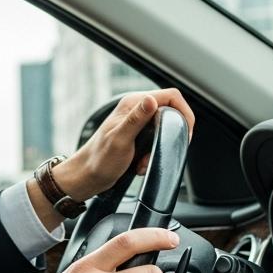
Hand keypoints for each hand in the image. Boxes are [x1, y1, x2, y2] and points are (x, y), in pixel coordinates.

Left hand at [54, 89, 195, 201]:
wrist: (86, 176)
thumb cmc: (99, 160)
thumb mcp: (120, 140)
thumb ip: (136, 119)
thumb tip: (151, 100)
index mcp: (133, 104)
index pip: (171, 96)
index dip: (184, 112)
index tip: (186, 131)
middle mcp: (136, 109)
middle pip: (171, 113)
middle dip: (171, 135)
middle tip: (162, 151)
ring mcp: (137, 123)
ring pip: (164, 130)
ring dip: (160, 148)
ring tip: (144, 162)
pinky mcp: (137, 136)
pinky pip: (156, 142)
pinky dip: (152, 155)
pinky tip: (140, 165)